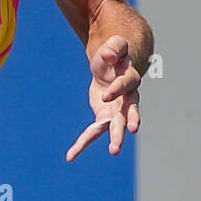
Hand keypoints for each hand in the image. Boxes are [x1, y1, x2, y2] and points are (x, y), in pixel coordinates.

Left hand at [66, 35, 141, 161]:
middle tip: (126, 135)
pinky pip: (95, 131)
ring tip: (114, 152)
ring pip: (115, 126)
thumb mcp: (115, 45)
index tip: (106, 96)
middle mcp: (128, 98)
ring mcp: (118, 109)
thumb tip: (108, 55)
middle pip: (128, 112)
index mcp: (129, 78)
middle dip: (124, 124)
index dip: (117, 90)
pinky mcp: (106, 116)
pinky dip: (83, 143)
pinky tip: (71, 155)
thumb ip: (114, 48)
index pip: (126, 85)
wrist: (112, 65)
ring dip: (114, 139)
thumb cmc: (114, 52)